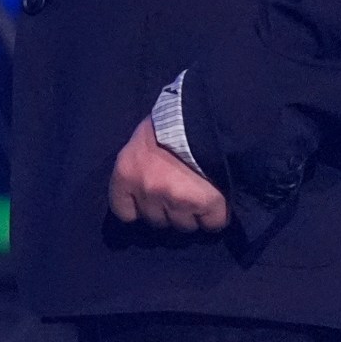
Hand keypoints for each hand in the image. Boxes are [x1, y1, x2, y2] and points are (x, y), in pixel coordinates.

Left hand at [108, 116, 228, 232]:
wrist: (204, 116)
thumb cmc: (169, 124)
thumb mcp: (142, 141)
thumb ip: (139, 169)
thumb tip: (141, 192)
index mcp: (126, 174)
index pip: (124, 211)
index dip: (138, 210)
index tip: (150, 204)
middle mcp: (147, 189)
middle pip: (157, 221)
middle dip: (169, 211)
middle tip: (180, 192)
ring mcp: (175, 199)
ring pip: (184, 226)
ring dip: (192, 214)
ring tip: (200, 192)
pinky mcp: (204, 203)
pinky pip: (211, 224)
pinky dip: (215, 216)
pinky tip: (216, 200)